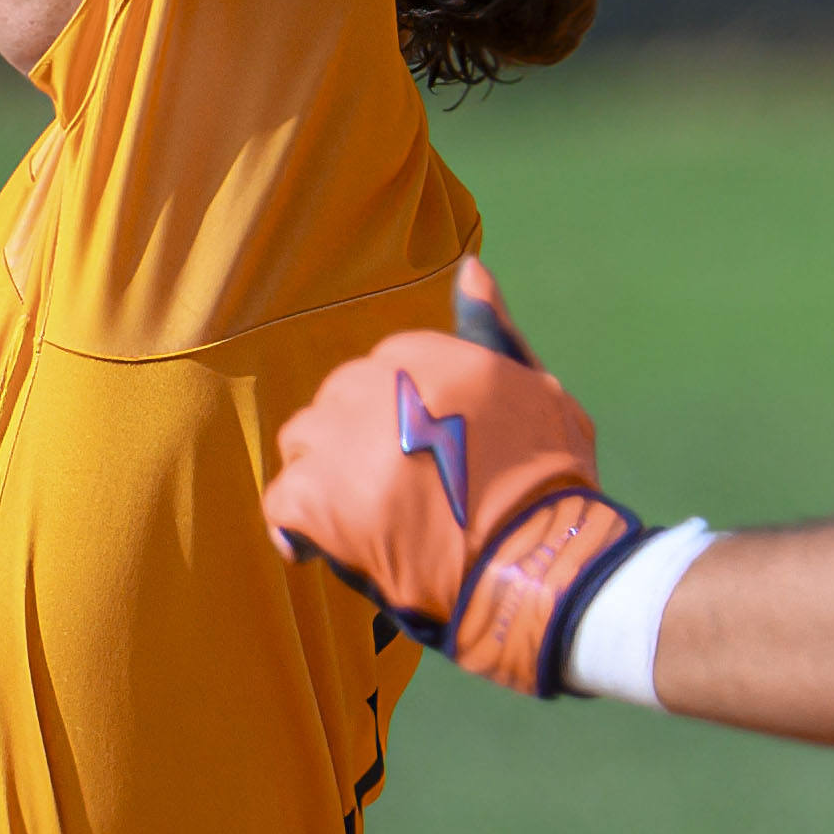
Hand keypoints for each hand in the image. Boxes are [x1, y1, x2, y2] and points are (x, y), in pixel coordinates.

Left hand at [262, 259, 645, 689]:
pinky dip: (298, 526)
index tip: (427, 456)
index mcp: (429, 355)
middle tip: (399, 493)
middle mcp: (379, 386)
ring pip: (304, 443)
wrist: (537, 564)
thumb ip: (494, 330)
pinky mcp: (318, 498)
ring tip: (365, 519)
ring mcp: (344, 441)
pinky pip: (282, 500)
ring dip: (326, 478)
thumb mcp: (538, 388)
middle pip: (337, 402)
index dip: (403, 418)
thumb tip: (470, 270)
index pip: (385, 369)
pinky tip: (326, 547)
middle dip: (358, 441)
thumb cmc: (550, 482)